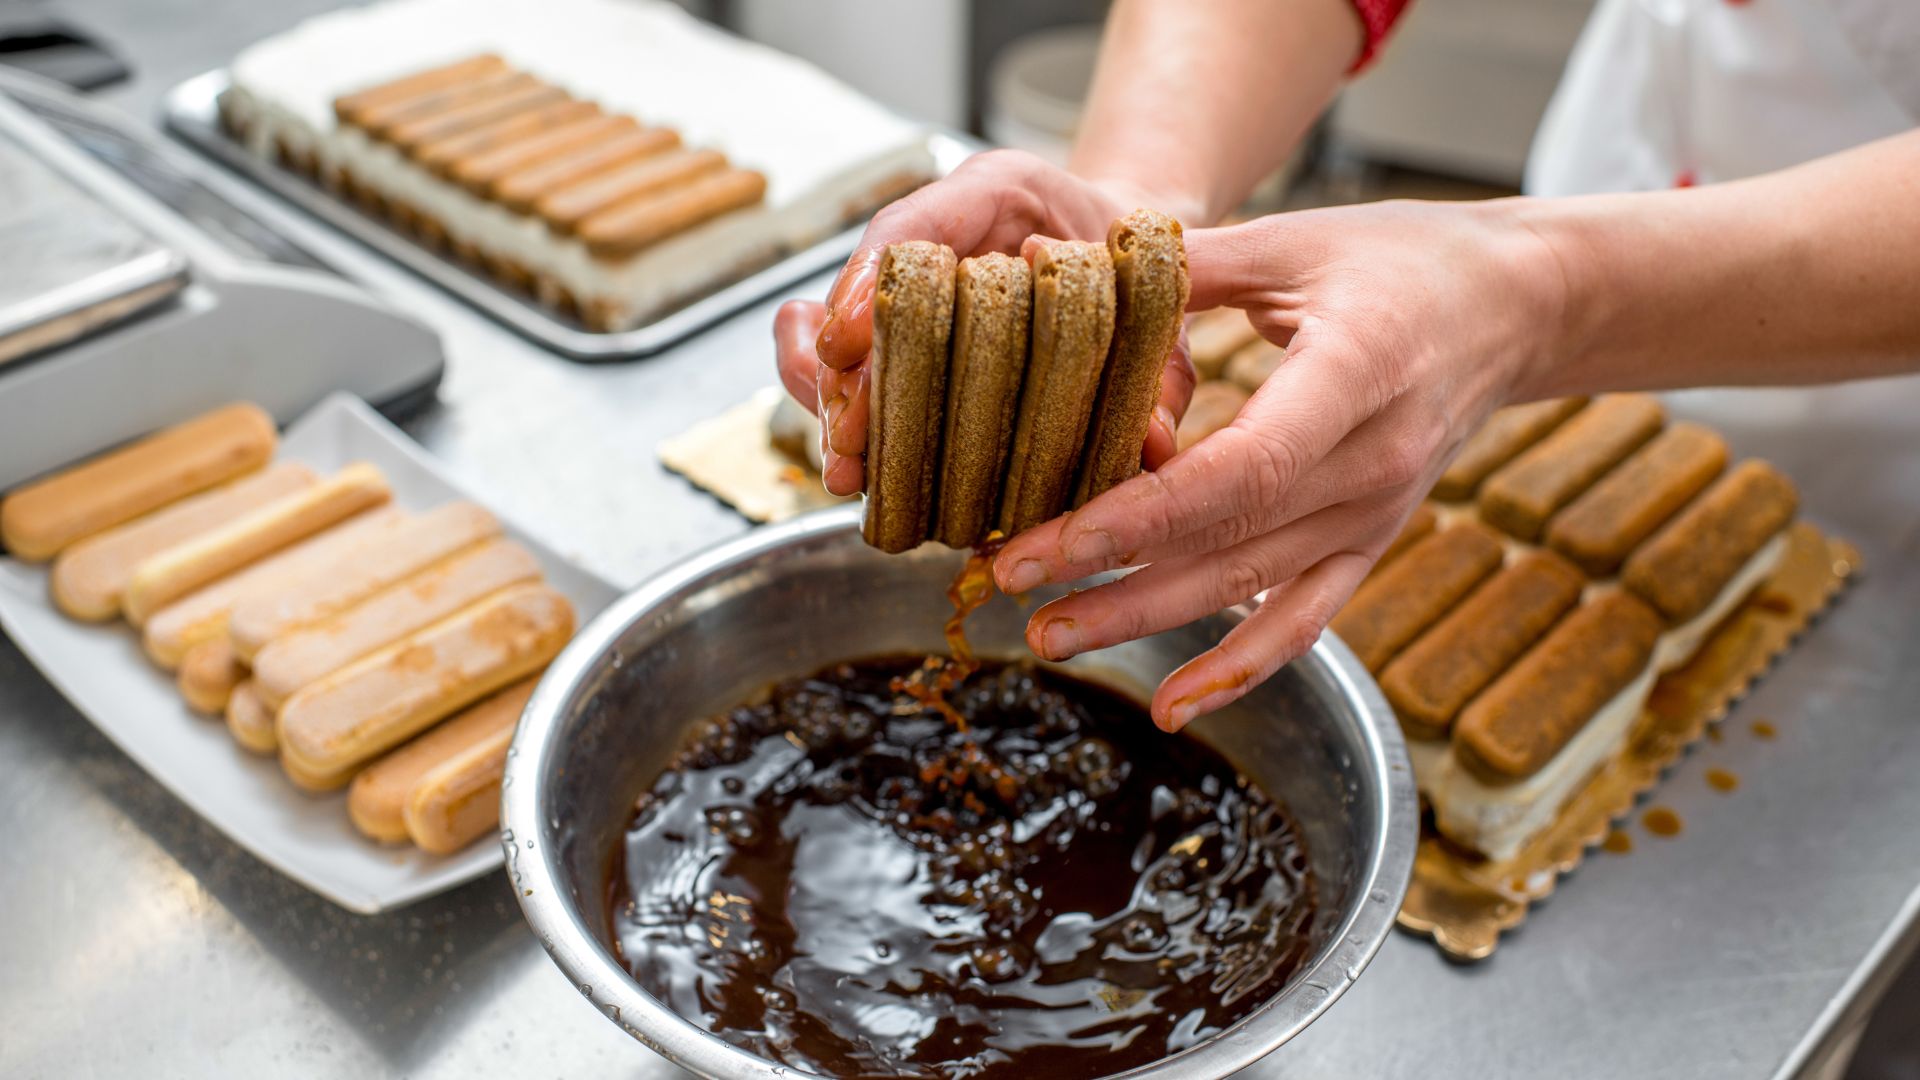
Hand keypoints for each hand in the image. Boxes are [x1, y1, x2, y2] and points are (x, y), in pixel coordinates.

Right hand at [775, 149, 1196, 494]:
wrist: (1127, 242)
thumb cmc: (1140, 260)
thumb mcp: (1168, 304)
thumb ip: (1164, 361)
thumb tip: (1154, 442)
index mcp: (1000, 191)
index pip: (914, 226)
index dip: (870, 284)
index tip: (847, 342)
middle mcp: (944, 233)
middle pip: (865, 296)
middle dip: (847, 372)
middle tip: (848, 437)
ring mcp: (921, 282)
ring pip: (849, 335)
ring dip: (838, 401)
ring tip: (844, 468)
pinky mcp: (917, 330)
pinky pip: (866, 366)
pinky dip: (854, 411)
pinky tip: (850, 462)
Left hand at [992, 199, 1570, 730]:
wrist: (1516, 307)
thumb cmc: (1400, 259)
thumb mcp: (1294, 242)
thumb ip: (1178, 263)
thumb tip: (1047, 257)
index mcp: (1356, 374)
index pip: (1242, 468)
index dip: (1142, 514)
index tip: (1050, 535)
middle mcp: (1371, 463)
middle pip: (1228, 540)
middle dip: (1110, 571)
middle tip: (1008, 582)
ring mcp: (1375, 514)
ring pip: (1249, 588)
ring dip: (1146, 619)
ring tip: (1049, 635)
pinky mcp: (1370, 542)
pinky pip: (1304, 621)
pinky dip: (1239, 669)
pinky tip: (1172, 705)